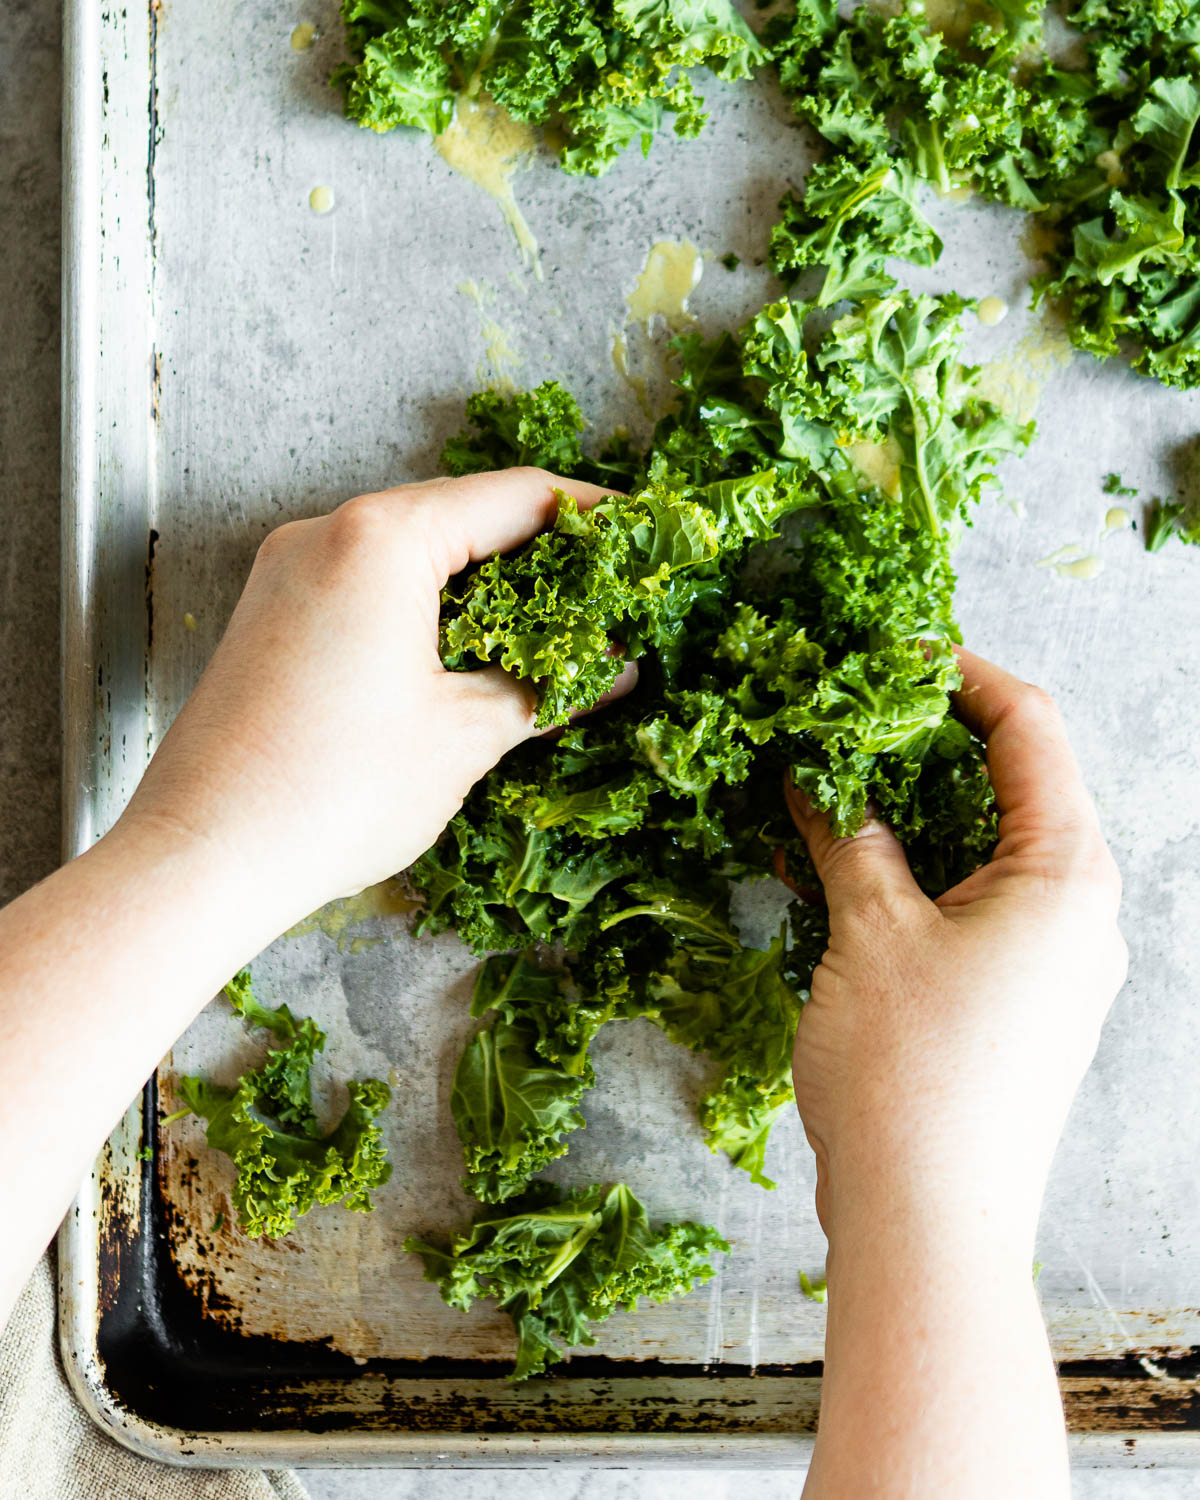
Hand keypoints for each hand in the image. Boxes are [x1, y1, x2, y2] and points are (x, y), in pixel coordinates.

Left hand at [121, 468, 629, 925]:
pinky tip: (470, 654)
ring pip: (411, 553)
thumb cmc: (332, 790)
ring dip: (484, 585)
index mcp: (381, 539)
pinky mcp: (270, 617)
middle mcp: (326, 534)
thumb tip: (616, 668)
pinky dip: (428, 608)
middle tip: (605, 593)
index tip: (639, 533)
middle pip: (460, 516)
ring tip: (550, 631)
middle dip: (538, 553)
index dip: (589, 514)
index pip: (512, 498)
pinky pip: (367, 586)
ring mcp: (288, 572)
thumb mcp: (465, 735)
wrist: (202, 856)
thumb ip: (551, 688)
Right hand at [786, 647, 1126, 1247]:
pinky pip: (966, 906)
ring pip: (979, 848)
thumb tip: (819, 769)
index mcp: (1066, 873)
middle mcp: (1075, 910)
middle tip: (840, 716)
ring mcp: (1049, 960)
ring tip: (820, 787)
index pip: (1030, 728)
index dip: (962, 673)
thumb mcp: (869, 928)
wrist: (926, 1223)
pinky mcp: (1013, 1001)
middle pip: (1009, 784)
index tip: (892, 647)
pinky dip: (907, 875)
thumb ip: (849, 831)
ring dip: (903, 812)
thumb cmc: (911, 1075)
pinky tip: (831, 865)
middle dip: (920, 744)